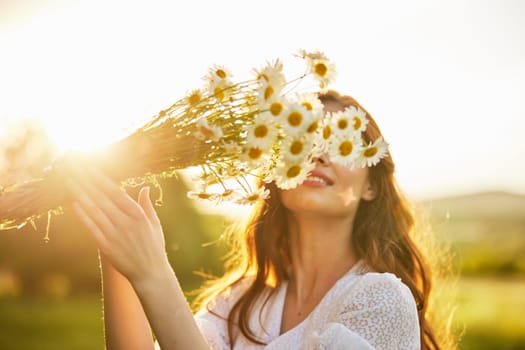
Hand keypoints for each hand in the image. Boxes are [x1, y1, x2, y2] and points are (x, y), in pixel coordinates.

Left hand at [66, 167, 170, 285]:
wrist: (150, 274)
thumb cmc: (154, 247)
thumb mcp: (155, 224)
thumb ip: (147, 204)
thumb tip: (145, 187)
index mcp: (138, 214)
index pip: (115, 192)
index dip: (100, 179)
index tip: (89, 167)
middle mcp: (125, 222)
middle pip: (101, 198)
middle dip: (86, 181)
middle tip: (73, 168)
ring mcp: (115, 235)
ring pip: (94, 210)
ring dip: (80, 194)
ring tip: (69, 181)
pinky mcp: (106, 247)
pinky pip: (92, 227)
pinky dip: (82, 215)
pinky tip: (74, 203)